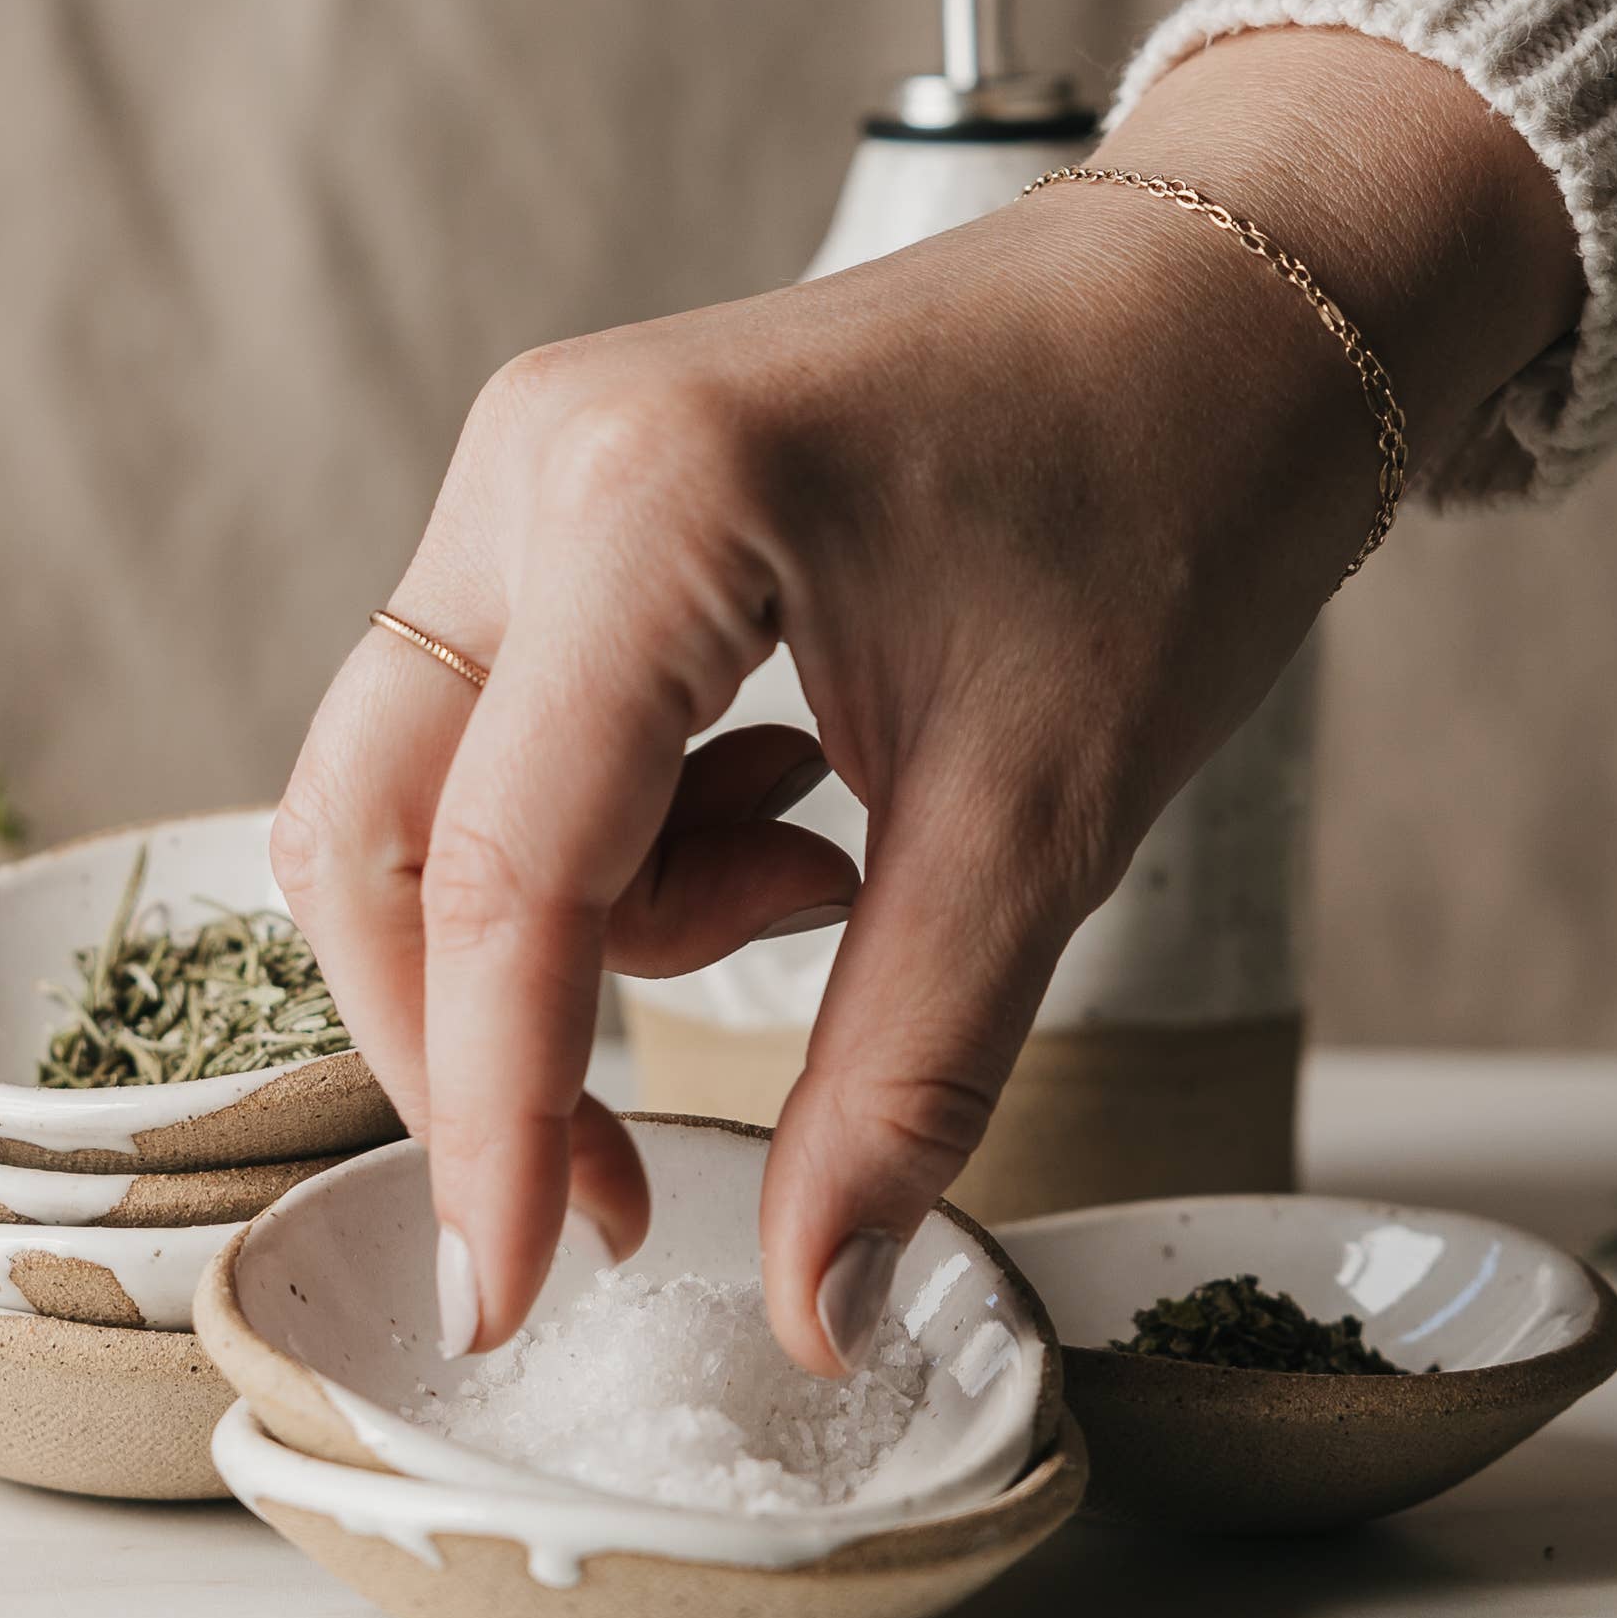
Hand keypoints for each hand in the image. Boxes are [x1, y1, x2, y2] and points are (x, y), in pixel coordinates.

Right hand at [269, 29, 1581, 1374]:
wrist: (1238, 305)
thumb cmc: (1168, 495)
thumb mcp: (1042, 821)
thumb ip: (902, 1079)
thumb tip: (809, 1311)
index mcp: (642, 503)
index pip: (498, 869)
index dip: (492, 1112)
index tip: (508, 1296)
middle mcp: (536, 459)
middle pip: (378, 826)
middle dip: (479, 1036)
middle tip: (627, 1191)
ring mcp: (534, 463)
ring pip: (429, 788)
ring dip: (587, 923)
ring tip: (821, 891)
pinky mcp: (565, 494)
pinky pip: (505, 729)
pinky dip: (616, 840)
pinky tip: (795, 810)